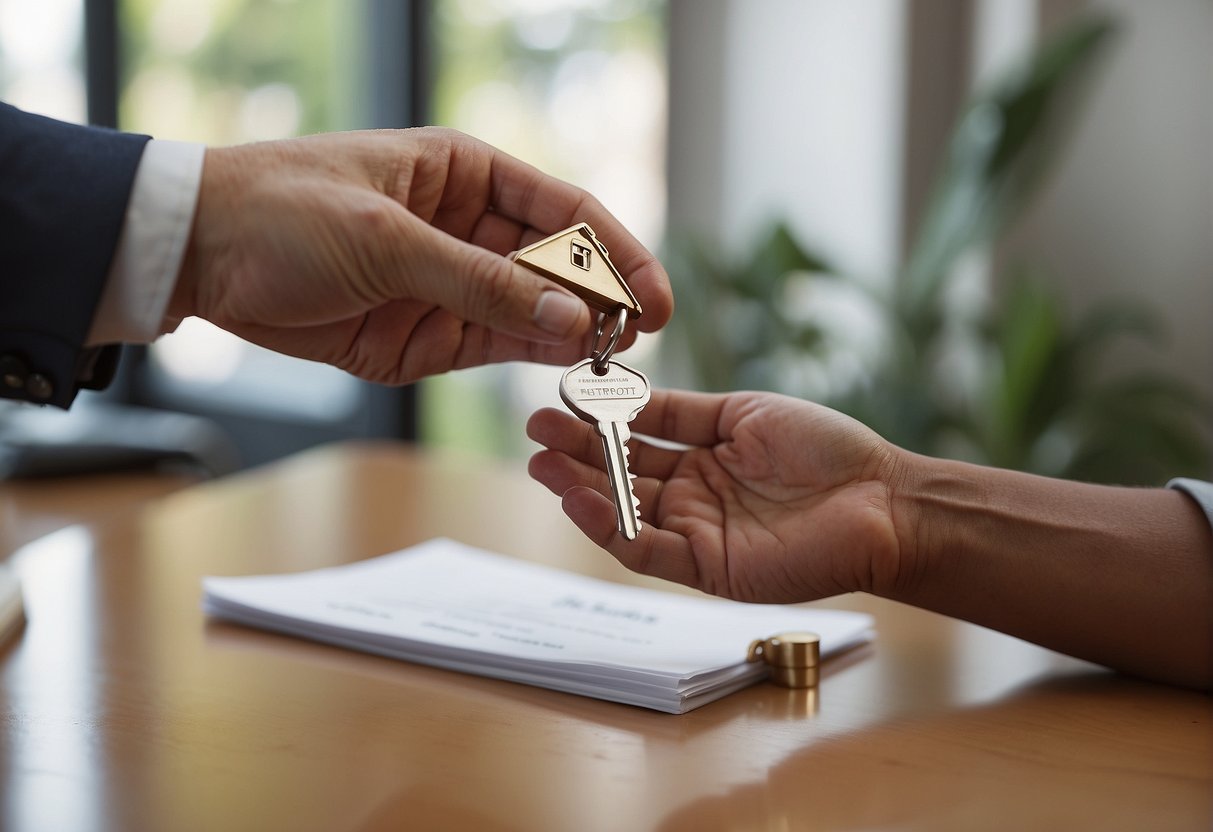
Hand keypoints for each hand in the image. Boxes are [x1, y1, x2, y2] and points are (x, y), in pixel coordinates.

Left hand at [170, 128, 670, 382]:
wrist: (201, 257)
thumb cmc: (285, 210)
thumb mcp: (387, 239)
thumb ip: (481, 281)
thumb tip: (570, 316)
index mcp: (465, 173)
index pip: (565, 213)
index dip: (617, 253)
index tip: (654, 297)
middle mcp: (468, 228)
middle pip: (559, 266)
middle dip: (602, 300)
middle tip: (638, 339)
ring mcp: (451, 284)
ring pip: (534, 311)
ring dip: (572, 334)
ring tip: (613, 359)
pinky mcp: (427, 336)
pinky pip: (494, 344)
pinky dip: (529, 357)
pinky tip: (565, 365)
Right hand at [527, 389, 908, 602]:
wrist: (882, 499)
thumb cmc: (825, 450)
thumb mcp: (743, 413)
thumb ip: (681, 411)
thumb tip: (624, 392)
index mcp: (700, 458)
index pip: (633, 440)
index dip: (595, 423)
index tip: (559, 399)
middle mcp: (690, 498)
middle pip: (619, 477)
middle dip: (574, 455)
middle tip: (534, 431)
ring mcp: (696, 534)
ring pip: (624, 514)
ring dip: (580, 490)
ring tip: (542, 463)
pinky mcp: (706, 569)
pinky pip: (647, 551)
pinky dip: (612, 527)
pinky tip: (583, 499)